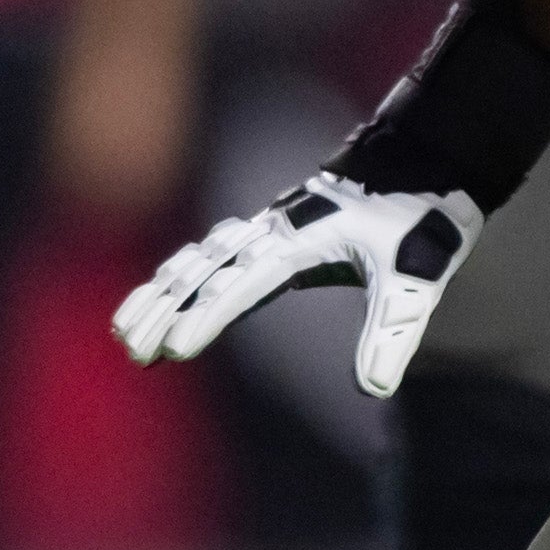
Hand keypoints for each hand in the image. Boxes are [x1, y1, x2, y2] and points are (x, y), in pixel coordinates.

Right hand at [111, 166, 481, 388]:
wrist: (425, 160)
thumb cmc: (419, 219)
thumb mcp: (414, 281)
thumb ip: (393, 332)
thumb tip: (375, 389)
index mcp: (301, 241)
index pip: (243, 285)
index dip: (208, 316)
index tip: (176, 349)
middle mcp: (274, 230)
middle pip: (205, 273)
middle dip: (165, 312)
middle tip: (134, 353)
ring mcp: (268, 227)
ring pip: (199, 261)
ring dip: (160, 295)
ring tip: (124, 333)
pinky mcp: (272, 230)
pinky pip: (212, 252)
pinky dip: (181, 273)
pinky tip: (162, 293)